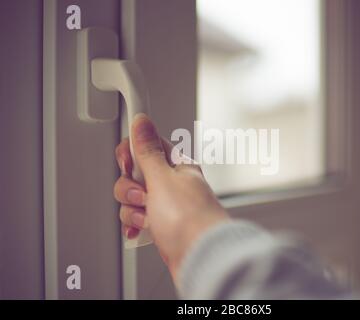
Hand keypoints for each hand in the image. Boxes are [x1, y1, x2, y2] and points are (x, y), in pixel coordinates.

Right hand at [114, 113, 228, 279]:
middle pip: (135, 174)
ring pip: (134, 198)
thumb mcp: (162, 179)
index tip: (128, 164)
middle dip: (130, 188)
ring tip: (148, 217)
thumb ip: (148, 151)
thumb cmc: (191, 220)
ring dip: (133, 209)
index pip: (147, 146)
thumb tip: (142, 121)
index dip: (131, 154)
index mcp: (178, 165)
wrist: (201, 258)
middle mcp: (173, 184)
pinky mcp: (162, 225)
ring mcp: (167, 206)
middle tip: (144, 196)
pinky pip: (138, 218)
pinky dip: (135, 224)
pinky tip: (141, 229)